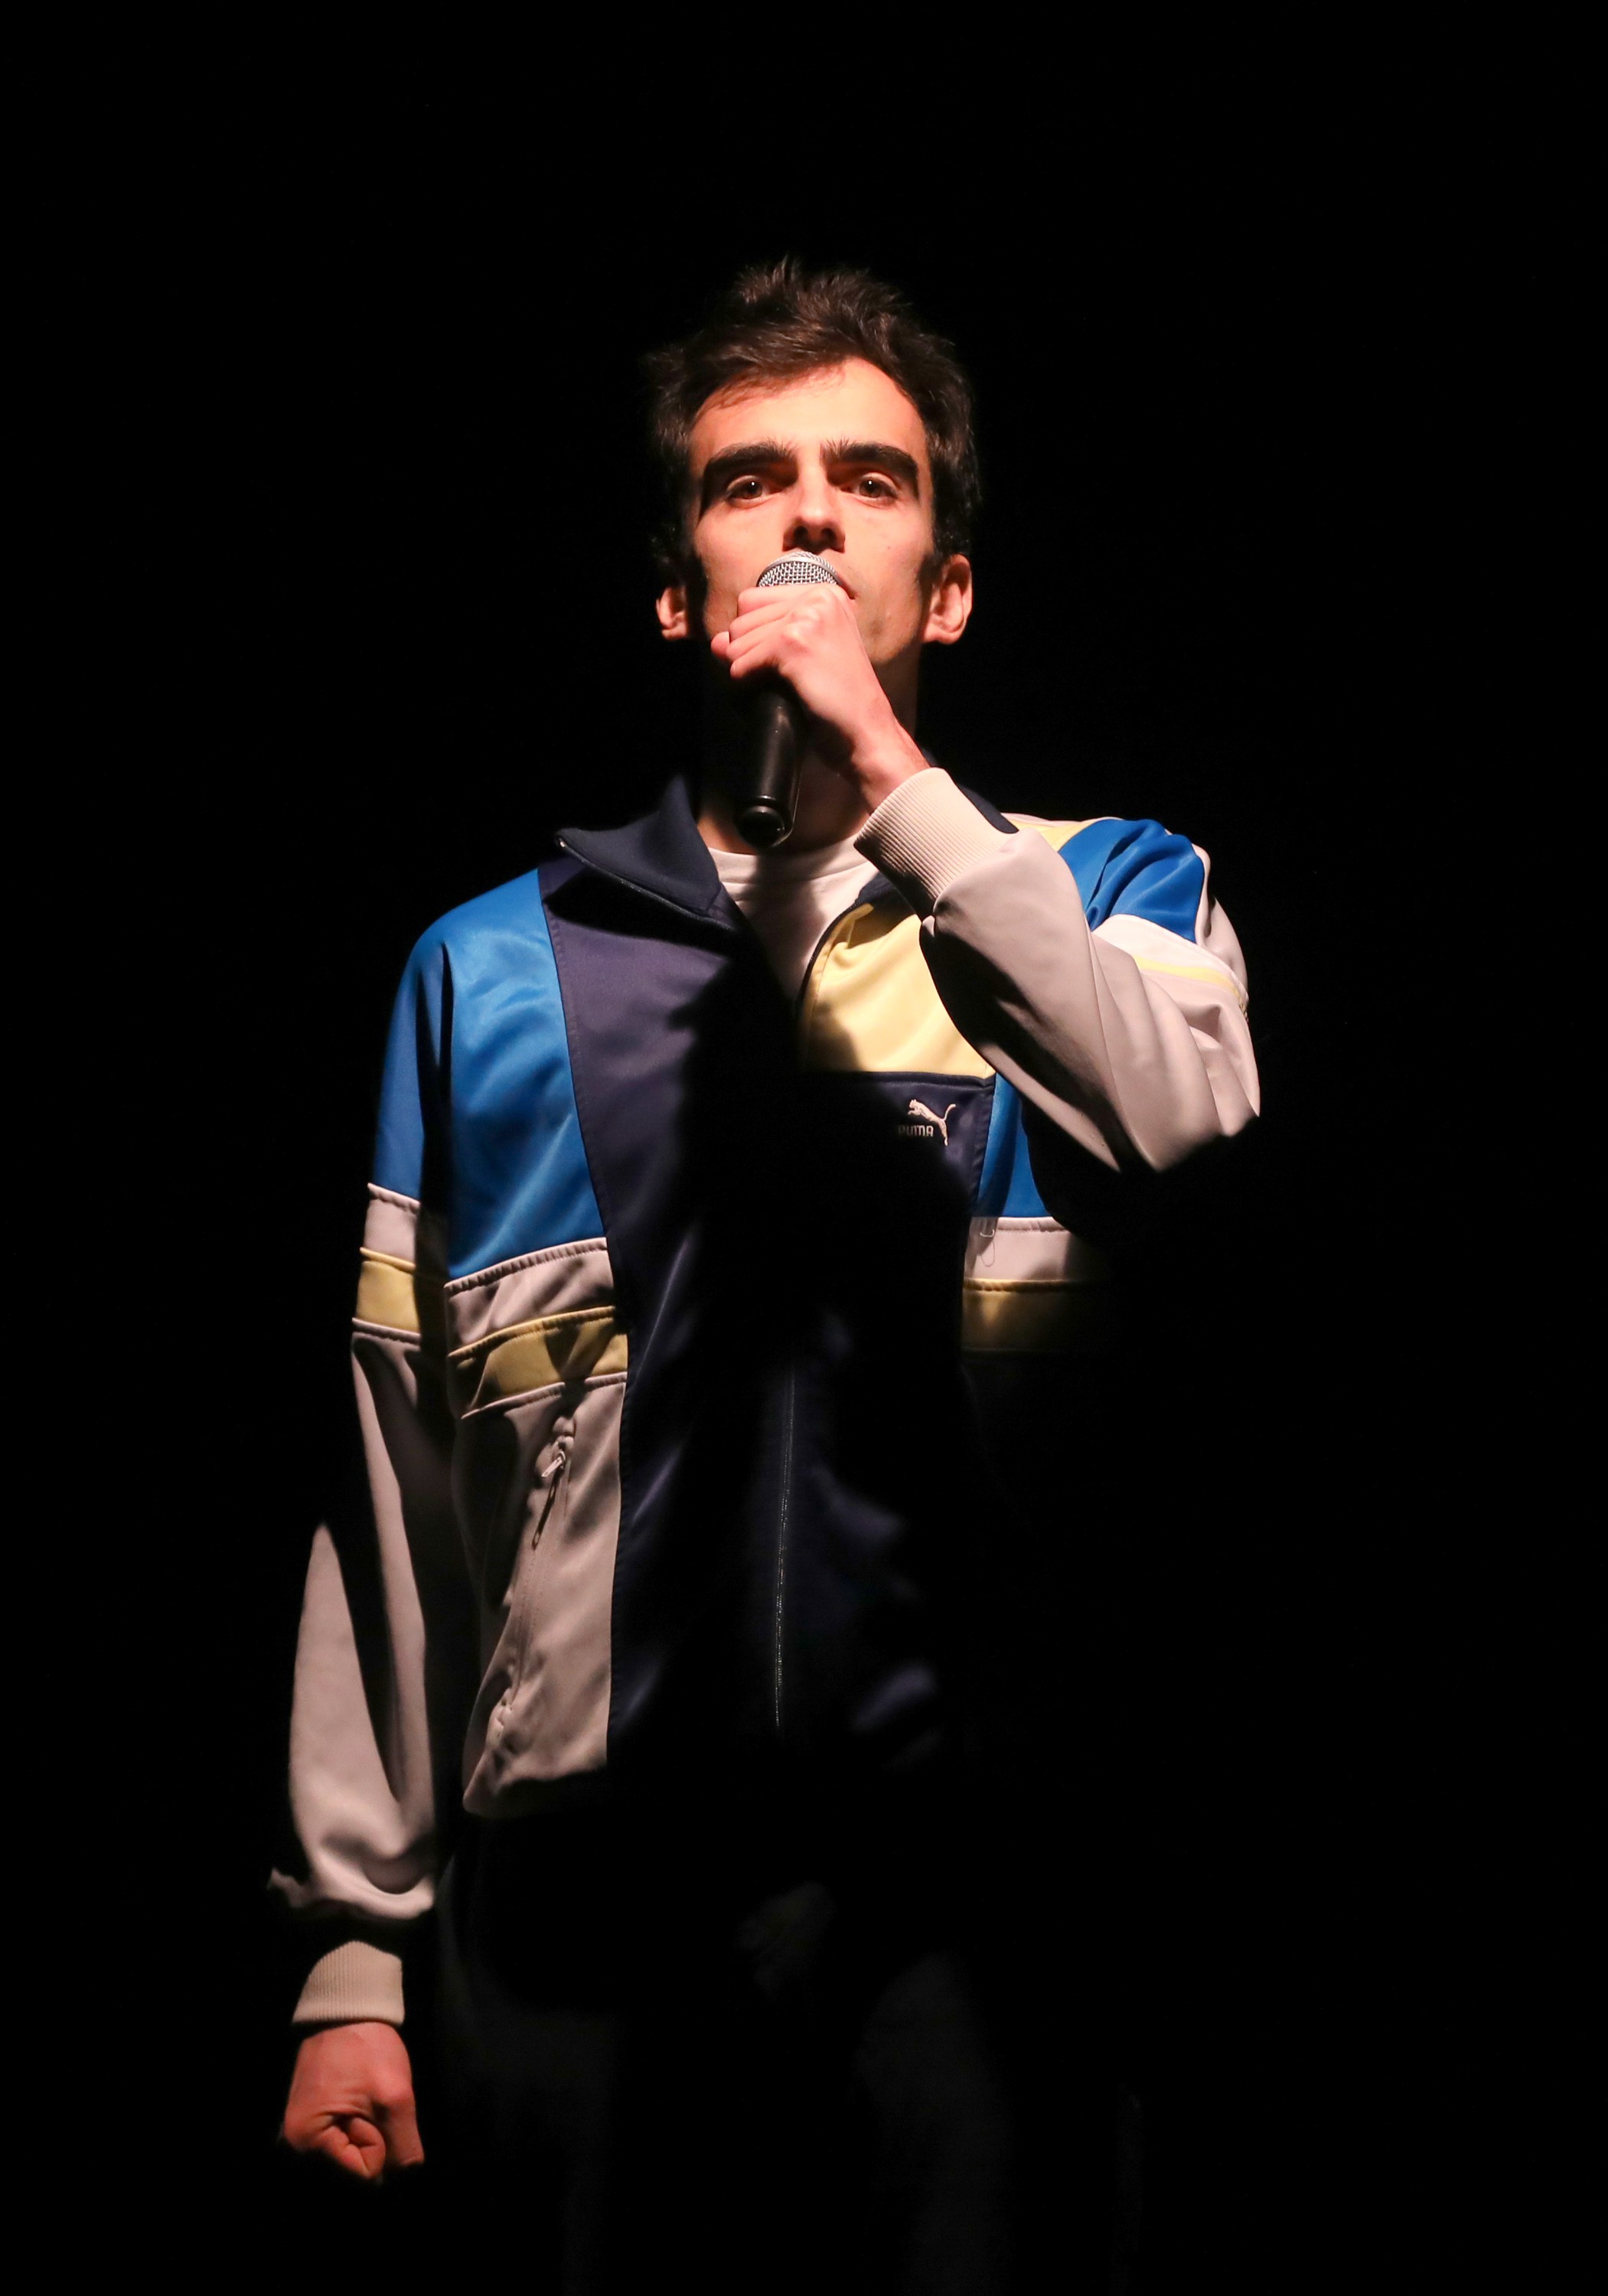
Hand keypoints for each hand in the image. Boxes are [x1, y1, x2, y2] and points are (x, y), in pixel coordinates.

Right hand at [282, 2022, 423, 2181]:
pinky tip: (359, 2103)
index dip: (377, 2146)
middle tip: (368, 2104)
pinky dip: (360, 2126)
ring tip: (363, 2100)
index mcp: (307, 2141)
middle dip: (372, 2142)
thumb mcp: (395, 2098)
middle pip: (353, 2168)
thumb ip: (404, 2147)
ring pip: (352, 2156)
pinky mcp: (314, 2121)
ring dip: (368, 2134)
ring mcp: (304, 2133)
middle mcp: (298, 2144)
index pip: (361, 2175)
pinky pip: (345, 2140)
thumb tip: (407, 2177)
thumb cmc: (366, 2047)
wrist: (347, 2009)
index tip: (372, 2110)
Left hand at [710, 581, 927, 811]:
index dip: (752, 634)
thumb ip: (760, 638)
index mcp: (825, 593)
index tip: (776, 659)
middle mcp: (817, 596)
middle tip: (778, 677)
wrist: (866, 732)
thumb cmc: (838, 700)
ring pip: (738, 639)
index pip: (752, 600)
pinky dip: (747, 683)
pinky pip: (741, 661)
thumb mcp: (804, 655)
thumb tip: (715, 641)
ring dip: (747, 669)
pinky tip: (773, 693)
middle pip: (742, 617)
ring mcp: (807, 616)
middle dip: (747, 652)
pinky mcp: (794, 642)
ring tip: (779, 685)